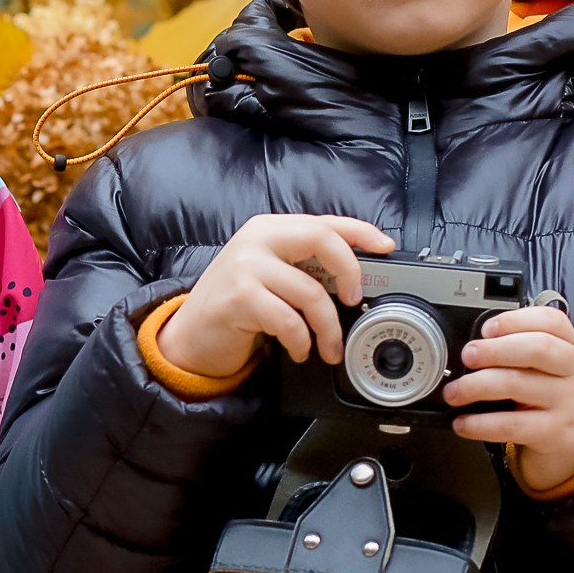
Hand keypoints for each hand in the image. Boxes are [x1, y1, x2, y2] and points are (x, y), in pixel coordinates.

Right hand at [156, 214, 395, 379]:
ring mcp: (244, 267)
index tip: (384, 248)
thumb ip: (301, 266)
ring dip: (328, 328)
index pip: (323, 222)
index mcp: (268, 229)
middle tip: (354, 300)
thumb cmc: (235, 307)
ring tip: (327, 347)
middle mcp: (255, 240)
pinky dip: (301, 342)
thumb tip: (355, 277)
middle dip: (349, 272)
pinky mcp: (238, 298)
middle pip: (321, 239)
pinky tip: (298, 350)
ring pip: (311, 292)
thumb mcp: (268, 275)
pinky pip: (289, 321)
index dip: (359, 232)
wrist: (190, 337)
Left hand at [444, 306, 573, 491]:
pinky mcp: (556, 432)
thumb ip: (521, 349)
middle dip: (493, 349)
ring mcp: (569, 403)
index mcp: (571, 347)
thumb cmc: (554, 395)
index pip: (551, 321)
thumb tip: (474, 347)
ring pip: (516, 384)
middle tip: (467, 356)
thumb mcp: (550, 367)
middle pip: (537, 348)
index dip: (515, 320)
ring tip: (454, 392)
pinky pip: (512, 425)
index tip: (487, 329)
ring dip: (474, 386)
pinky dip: (480, 423)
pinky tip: (464, 423)